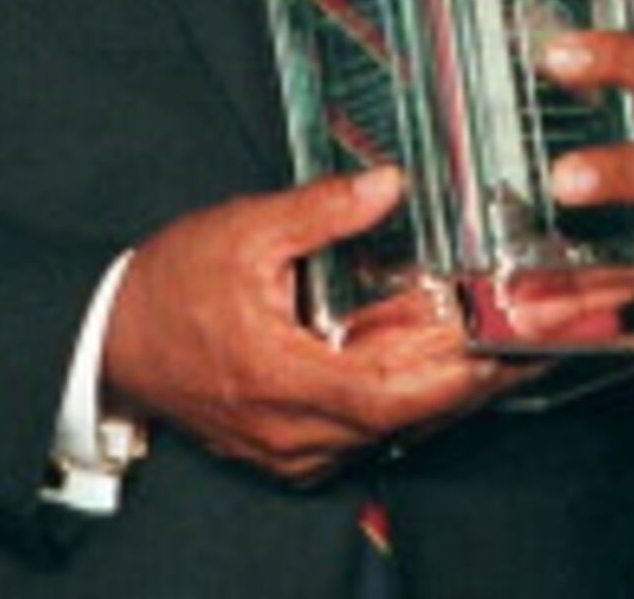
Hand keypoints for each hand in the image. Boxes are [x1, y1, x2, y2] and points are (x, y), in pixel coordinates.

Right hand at [102, 168, 512, 481]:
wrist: (109, 339)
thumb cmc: (169, 287)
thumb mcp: (244, 230)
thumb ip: (320, 210)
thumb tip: (388, 184)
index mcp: (282, 379)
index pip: (391, 394)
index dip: (455, 374)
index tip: (507, 346)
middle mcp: (292, 431)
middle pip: (403, 417)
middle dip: (467, 378)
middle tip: (524, 339)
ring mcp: (289, 449)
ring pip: (386, 429)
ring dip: (437, 389)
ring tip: (491, 342)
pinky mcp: (285, 449)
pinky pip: (361, 433)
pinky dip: (400, 399)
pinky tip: (429, 361)